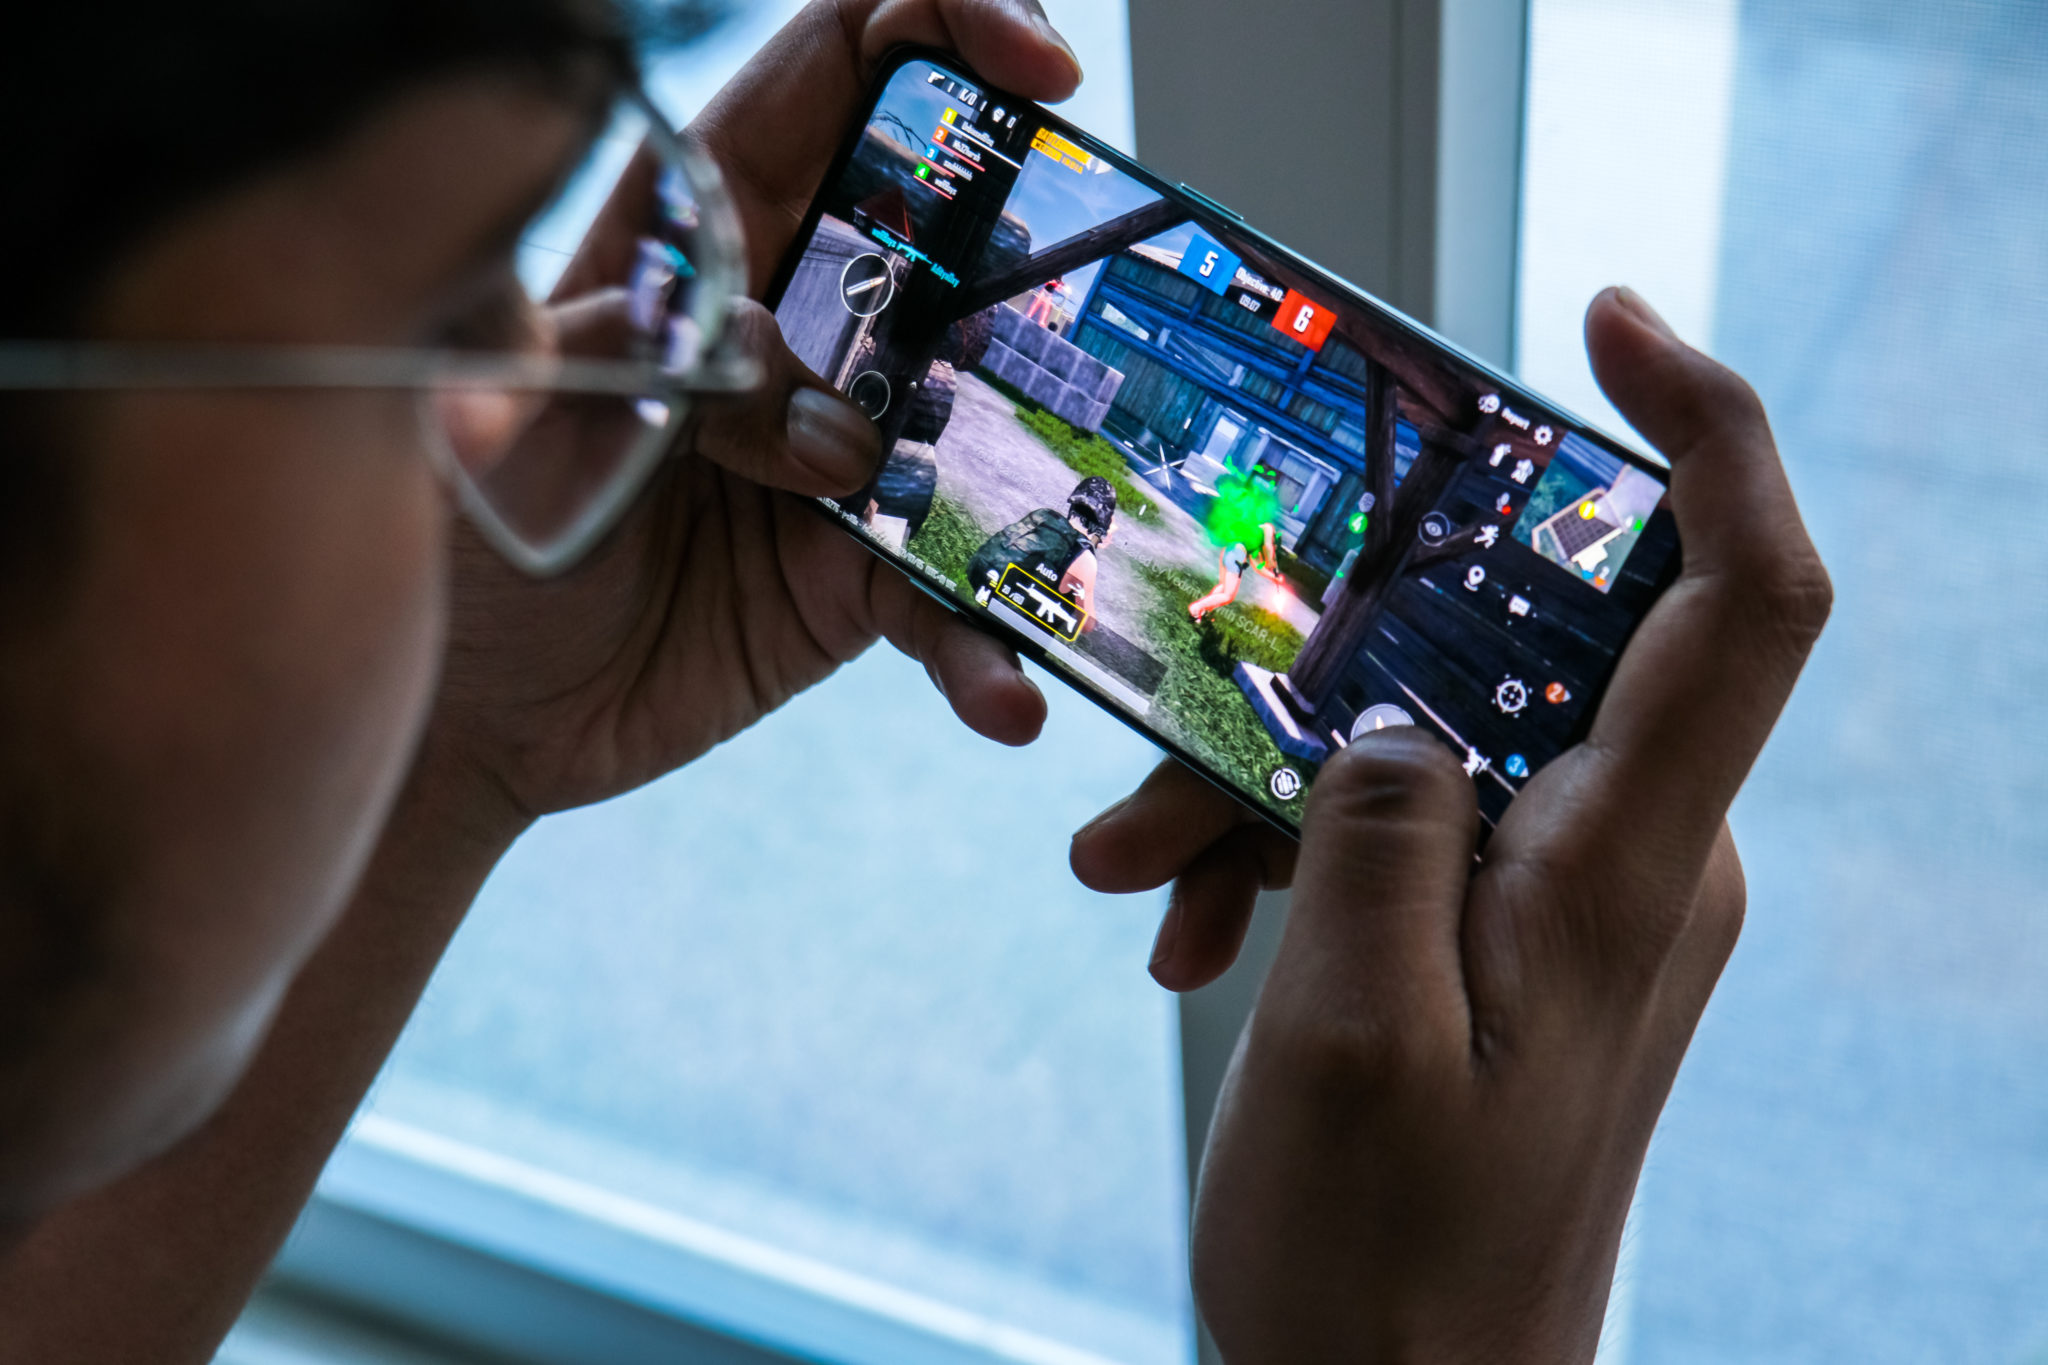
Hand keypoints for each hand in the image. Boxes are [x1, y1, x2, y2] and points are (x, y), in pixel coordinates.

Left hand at [418, 0, 1083, 835]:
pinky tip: (1006, 700)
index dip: (944, 23)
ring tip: (1028, 517)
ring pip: (990, 410)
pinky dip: (988, 648)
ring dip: (1031, 455)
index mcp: (708, 225)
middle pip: (957, 221)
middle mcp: (803, 319)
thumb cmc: (466, 536)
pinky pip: (956, 597)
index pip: (840, 70)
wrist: (478, 717)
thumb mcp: (490, 406)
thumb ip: (612, 340)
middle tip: (1080, 278)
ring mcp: (851, 446)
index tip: (1030, 66)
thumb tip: (767, 357)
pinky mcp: (865, 571)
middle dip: (1040, 228)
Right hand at [1074, 288, 1831, 1360]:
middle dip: (1328, 659)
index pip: (1743, 596)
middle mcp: (1629, 859)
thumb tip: (1391, 710)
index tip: (1610, 320)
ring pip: (1424, 738)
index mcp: (1626, 868)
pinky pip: (1404, 825)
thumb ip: (1375, 826)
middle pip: (1509, 650)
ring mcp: (1570, 896)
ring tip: (1133, 871)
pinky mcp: (1511, 935)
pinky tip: (1180, 920)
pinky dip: (1284, 844)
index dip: (1707, 429)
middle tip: (1168, 741)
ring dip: (1266, 777)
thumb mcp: (1341, 1033)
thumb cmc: (1385, 1264)